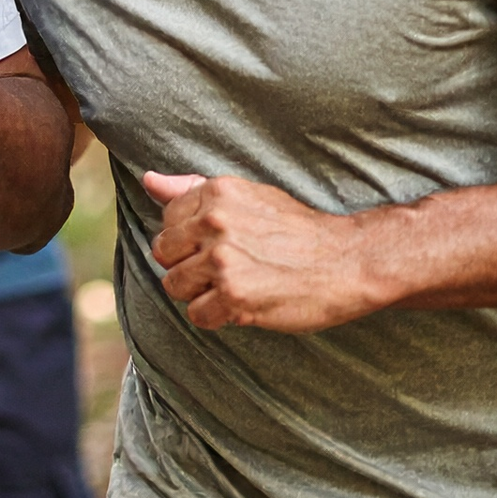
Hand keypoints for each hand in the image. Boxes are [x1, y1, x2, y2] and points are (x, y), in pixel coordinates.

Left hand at [145, 170, 382, 331]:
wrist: (347, 260)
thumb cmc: (297, 229)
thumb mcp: (248, 196)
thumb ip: (193, 189)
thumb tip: (149, 181)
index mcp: (217, 194)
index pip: (167, 221)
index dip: (189, 239)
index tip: (217, 244)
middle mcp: (215, 223)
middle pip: (164, 254)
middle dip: (188, 266)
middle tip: (224, 269)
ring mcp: (223, 260)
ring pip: (175, 286)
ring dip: (200, 293)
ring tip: (233, 286)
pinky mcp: (233, 296)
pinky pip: (197, 315)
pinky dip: (216, 316)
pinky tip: (242, 304)